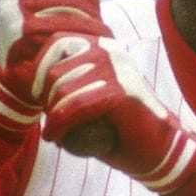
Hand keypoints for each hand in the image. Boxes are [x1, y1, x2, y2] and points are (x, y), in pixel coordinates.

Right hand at [0, 0, 104, 134]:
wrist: (12, 80)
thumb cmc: (37, 39)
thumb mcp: (54, 4)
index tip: (90, 2)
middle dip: (89, 3)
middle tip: (99, 25)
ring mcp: (13, 8)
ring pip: (69, 4)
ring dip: (89, 21)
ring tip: (99, 37)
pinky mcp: (21, 31)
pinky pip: (62, 25)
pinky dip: (82, 34)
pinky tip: (91, 46)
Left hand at [39, 34, 195, 193]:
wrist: (162, 152)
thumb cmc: (122, 129)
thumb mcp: (93, 97)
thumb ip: (70, 84)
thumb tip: (33, 84)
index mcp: (105, 47)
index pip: (58, 43)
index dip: (40, 70)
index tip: (39, 96)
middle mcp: (111, 51)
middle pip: (56, 68)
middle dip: (47, 100)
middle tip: (52, 123)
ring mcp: (117, 70)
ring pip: (63, 88)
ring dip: (53, 116)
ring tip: (55, 134)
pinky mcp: (121, 93)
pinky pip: (76, 106)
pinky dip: (61, 125)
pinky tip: (58, 138)